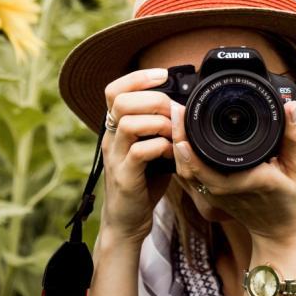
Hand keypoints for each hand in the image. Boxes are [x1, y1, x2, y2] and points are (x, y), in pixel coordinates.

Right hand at [100, 68, 173, 243]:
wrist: (127, 221)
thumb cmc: (143, 182)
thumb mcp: (152, 149)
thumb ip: (161, 129)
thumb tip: (184, 108)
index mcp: (115, 128)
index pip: (114, 90)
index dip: (137, 77)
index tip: (163, 74)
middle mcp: (110, 139)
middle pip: (121, 101)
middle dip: (154, 99)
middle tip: (174, 111)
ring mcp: (115, 158)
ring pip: (128, 123)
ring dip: (159, 123)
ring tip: (174, 133)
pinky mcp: (124, 177)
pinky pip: (139, 152)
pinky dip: (161, 147)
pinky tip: (171, 154)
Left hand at [171, 100, 295, 247]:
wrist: (283, 234)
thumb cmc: (294, 203)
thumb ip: (292, 136)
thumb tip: (288, 106)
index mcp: (248, 181)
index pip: (210, 166)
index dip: (190, 146)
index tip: (183, 117)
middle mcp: (227, 191)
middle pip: (189, 166)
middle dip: (178, 136)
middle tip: (175, 108)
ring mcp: (217, 197)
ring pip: (186, 172)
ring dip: (177, 146)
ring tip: (177, 118)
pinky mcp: (213, 198)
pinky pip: (191, 177)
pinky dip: (183, 158)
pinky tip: (182, 138)